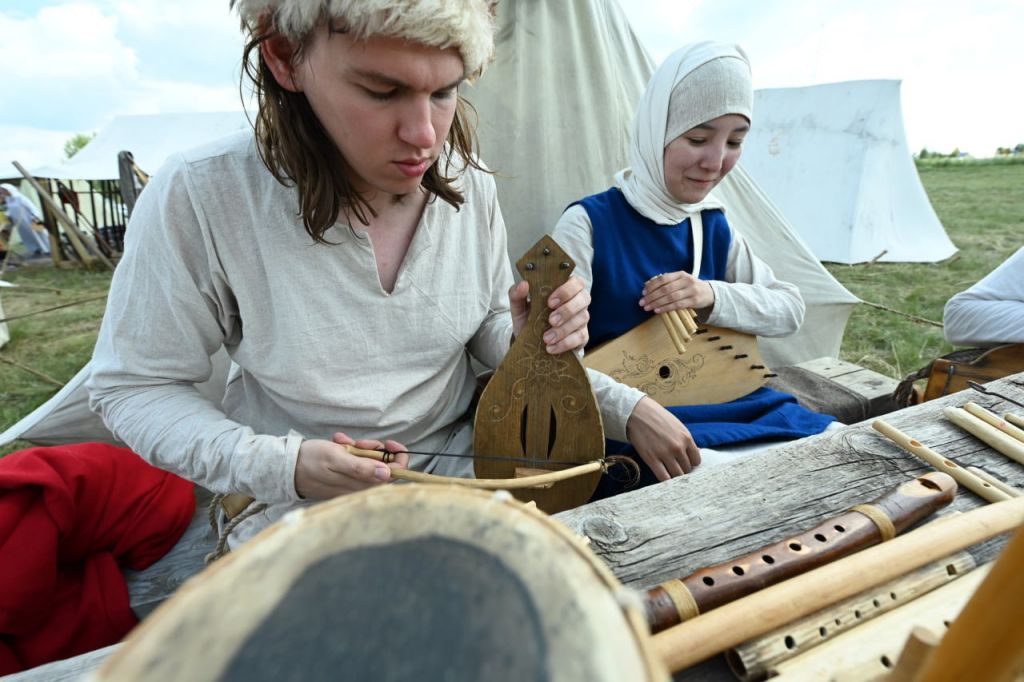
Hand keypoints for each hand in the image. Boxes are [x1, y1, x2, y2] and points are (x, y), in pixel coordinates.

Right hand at [293, 432, 409, 499]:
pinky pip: (356, 463)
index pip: (395, 475)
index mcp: (360, 485)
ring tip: (342, 442)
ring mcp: (352, 484)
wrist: (286, 467)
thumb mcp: (336, 458)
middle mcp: (359, 488)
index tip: (390, 443)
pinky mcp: (344, 479)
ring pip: (368, 462)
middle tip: (358, 442)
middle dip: (373, 449)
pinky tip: (338, 445)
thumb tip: (387, 474)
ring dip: (359, 448)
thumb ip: (361, 468)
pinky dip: (350, 452)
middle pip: (383, 467)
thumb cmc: (310, 461)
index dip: (397, 457)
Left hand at [508, 276, 590, 354]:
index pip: (576, 282)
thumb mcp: (519, 306)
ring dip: (564, 329)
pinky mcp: (582, 336)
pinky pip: (581, 337)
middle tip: (551, 320)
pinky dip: (566, 343)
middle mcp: (577, 300)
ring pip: (583, 318)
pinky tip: (552, 348)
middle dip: (568, 310)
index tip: (550, 302)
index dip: (566, 290)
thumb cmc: (528, 317)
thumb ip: (517, 293)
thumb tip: (523, 284)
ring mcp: (582, 318)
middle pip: (585, 298)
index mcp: (564, 288)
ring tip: (546, 338)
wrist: (529, 341)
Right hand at [626, 397, 700, 479]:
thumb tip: (692, 454)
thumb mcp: (677, 426)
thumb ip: (685, 440)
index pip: (696, 460)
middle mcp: (678, 447)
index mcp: (686, 438)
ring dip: (674, 476)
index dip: (690, 464)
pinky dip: (665, 481)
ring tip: (668, 473)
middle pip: (687, 469)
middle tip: (674, 468)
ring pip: (677, 475)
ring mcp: (665, 454)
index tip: (684, 464)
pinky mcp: (652, 459)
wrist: (636, 413)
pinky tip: (662, 476)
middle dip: (682, 470)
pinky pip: (663, 477)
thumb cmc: (657, 418)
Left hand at [639, 271, 713, 313]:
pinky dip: (666, 308)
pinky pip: (677, 305)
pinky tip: (657, 310)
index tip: (643, 292)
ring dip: (657, 303)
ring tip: (647, 307)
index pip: (663, 279)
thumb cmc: (690, 287)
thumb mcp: (680, 281)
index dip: (652, 285)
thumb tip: (647, 286)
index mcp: (680, 274)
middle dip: (651, 296)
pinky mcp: (694, 301)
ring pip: (670, 297)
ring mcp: (691, 291)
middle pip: (665, 289)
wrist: (709, 293)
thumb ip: (667, 282)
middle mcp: (686, 281)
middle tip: (642, 302)